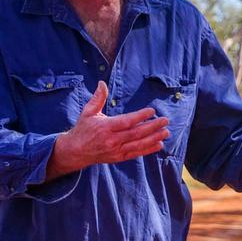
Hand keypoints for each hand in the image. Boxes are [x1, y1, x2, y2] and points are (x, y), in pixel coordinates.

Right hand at [46, 80, 169, 179]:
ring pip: (138, 144)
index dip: (140, 116)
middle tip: (165, 120)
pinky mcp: (118, 157)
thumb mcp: (88, 112)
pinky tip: (159, 144)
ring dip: (153, 138)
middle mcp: (111, 140)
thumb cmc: (83, 129)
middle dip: (152, 127)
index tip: (152, 110)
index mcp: (105, 127)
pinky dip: (148, 150)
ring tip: (166, 132)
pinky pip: (136, 153)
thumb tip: (102, 83)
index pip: (126, 121)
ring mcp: (116, 150)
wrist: (75, 151)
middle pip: (136, 133)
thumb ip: (97, 98)